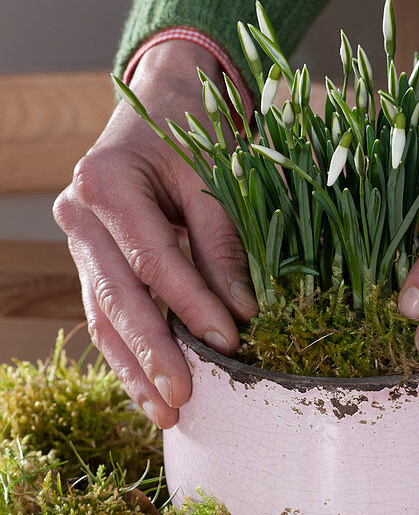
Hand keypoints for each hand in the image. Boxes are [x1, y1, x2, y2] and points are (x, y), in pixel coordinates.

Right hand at [53, 41, 257, 427]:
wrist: (160, 101)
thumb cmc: (191, 129)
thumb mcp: (213, 172)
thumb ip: (224, 240)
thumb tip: (243, 311)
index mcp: (105, 183)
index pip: (152, 258)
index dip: (191, 304)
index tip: (229, 340)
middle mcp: (80, 215)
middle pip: (117, 296)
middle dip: (152, 353)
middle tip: (183, 398)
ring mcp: (79, 241)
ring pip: (103, 315)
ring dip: (134, 368)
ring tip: (166, 413)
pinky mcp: (93, 261)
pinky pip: (107, 313)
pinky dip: (130, 353)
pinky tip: (150, 389)